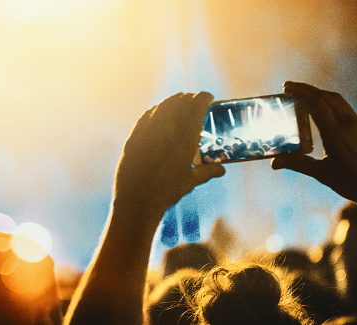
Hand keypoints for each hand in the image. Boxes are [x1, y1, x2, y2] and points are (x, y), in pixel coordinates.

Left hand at [113, 92, 224, 222]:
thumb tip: (221, 169)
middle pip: (182, 100)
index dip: (205, 98)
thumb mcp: (191, 180)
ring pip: (165, 104)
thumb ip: (208, 171)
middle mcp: (168, 125)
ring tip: (179, 108)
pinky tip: (159, 116)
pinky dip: (158, 111)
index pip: (199, 102)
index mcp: (186, 133)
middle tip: (195, 105)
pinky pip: (149, 114)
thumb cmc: (167, 190)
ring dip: (175, 103)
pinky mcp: (135, 132)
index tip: (209, 98)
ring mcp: (149, 126)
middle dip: (191, 100)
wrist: (137, 197)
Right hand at [271, 82, 356, 208]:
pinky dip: (329, 100)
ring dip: (318, 93)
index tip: (286, 89)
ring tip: (303, 93)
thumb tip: (274, 163)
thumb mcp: (321, 174)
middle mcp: (348, 124)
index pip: (316, 104)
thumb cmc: (353, 183)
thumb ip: (297, 164)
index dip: (300, 93)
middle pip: (325, 97)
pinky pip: (344, 107)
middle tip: (289, 87)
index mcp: (336, 134)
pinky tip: (322, 106)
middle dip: (306, 89)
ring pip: (336, 99)